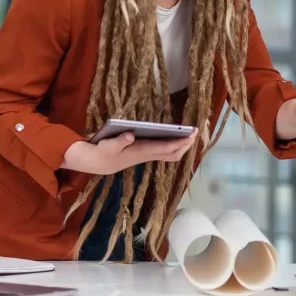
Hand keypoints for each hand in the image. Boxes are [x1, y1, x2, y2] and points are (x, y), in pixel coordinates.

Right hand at [62, 129, 198, 175]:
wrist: (101, 163)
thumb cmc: (105, 151)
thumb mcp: (108, 145)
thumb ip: (119, 140)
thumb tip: (130, 135)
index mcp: (142, 151)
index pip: (166, 148)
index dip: (179, 142)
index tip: (190, 134)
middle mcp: (148, 154)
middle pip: (173, 153)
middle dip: (186, 144)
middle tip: (195, 131)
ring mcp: (149, 155)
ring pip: (171, 154)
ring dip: (182, 146)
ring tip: (190, 134)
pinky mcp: (147, 153)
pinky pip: (166, 152)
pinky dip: (175, 145)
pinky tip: (178, 136)